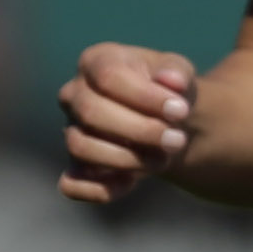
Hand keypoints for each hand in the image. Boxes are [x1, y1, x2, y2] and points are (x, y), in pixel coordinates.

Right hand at [58, 42, 195, 205]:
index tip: (181, 111)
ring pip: (81, 148)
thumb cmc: (169, 91)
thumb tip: (172, 82)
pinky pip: (71, 184)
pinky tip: (130, 184)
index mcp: (96, 62)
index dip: (145, 97)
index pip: (109, 77)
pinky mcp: (75, 167)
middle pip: (91, 113)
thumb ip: (178, 73)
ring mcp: (70, 131)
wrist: (169, 122)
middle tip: (178, 140)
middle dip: (139, 130)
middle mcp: (73, 94)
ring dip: (127, 159)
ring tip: (164, 159)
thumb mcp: (180, 73)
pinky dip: (99, 189)